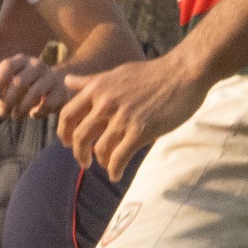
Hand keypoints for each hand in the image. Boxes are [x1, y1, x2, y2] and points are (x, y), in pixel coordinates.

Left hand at [0, 53, 69, 119]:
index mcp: (22, 59)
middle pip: (20, 82)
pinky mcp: (61, 92)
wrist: (57, 85)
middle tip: (1, 114)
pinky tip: (32, 115)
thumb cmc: (26, 81)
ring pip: (34, 94)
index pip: (8, 66)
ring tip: (15, 116)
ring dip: (21, 108)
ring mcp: (51, 78)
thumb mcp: (8, 75)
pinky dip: (37, 112)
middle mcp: (38, 65)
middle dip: (8, 100)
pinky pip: (48, 104)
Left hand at [58, 50, 208, 178]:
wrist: (183, 74)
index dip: (64, 132)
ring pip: (100, 149)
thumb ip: (91, 81)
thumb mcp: (116, 73)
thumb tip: (67, 81)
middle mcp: (105, 103)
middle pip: (80, 136)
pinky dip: (115, 170)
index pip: (67, 114)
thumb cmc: (153, 73)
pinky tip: (116, 175)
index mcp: (98, 88)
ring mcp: (123, 118)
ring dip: (101, 163)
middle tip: (84, 162)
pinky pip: (120, 157)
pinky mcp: (141, 131)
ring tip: (107, 167)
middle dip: (79, 153)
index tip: (68, 143)